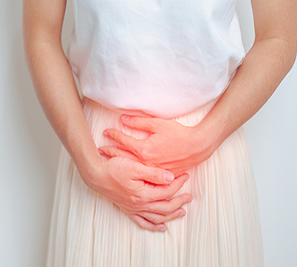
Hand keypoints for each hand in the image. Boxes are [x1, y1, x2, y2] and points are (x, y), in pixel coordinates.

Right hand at [86, 154, 191, 231]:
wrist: (96, 175)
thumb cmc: (114, 168)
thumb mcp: (135, 166)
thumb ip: (154, 173)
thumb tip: (171, 177)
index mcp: (143, 194)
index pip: (167, 191)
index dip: (178, 184)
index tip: (185, 176)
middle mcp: (140, 205)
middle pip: (165, 207)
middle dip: (179, 202)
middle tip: (189, 196)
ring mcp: (133, 209)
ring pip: (157, 217)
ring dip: (171, 216)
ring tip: (182, 211)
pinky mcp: (128, 209)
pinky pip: (143, 222)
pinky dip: (153, 226)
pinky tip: (161, 227)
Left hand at [99, 114, 217, 176]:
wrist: (197, 147)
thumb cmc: (179, 134)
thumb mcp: (158, 124)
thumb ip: (138, 122)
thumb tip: (123, 119)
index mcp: (144, 149)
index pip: (124, 142)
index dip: (114, 135)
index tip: (106, 132)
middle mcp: (146, 163)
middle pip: (122, 157)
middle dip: (110, 152)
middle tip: (99, 149)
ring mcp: (152, 172)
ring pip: (130, 168)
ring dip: (117, 163)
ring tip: (107, 160)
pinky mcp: (158, 176)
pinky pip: (141, 175)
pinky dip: (131, 172)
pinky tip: (125, 171)